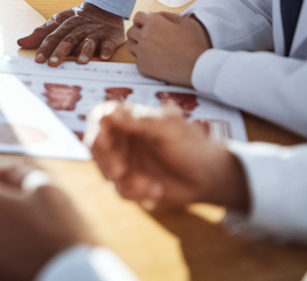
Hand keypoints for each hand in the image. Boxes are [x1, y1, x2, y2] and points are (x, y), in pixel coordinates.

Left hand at [0, 166, 93, 280]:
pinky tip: (29, 238)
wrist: (69, 275)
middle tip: (27, 194)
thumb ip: (23, 174)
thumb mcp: (45, 188)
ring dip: (3, 216)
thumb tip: (16, 174)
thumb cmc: (58, 231)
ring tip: (32, 218)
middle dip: (0, 194)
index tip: (15, 175)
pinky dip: (5, 237)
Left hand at [16, 3, 126, 64]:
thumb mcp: (58, 22)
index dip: (45, 47)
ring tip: (81, 61)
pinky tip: (104, 56)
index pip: (53, 37)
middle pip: (69, 40)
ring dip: (85, 51)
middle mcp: (80, 29)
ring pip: (89, 42)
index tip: (38, 60)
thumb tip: (20, 42)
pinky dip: (107, 49)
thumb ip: (41, 34)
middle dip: (61, 51)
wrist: (104, 7)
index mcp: (66, 25)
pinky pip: (109, 43)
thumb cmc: (77, 20)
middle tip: (53, 63)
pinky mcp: (111, 37)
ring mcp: (96, 33)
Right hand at [86, 102, 248, 210]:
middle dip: (108, 162)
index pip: (100, 117)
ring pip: (106, 171)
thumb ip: (139, 120)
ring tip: (153, 187)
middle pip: (96, 146)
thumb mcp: (169, 129)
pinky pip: (118, 189)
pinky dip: (136, 192)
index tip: (103, 144)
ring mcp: (125, 159)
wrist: (210, 177)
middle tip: (121, 173)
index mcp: (131, 117)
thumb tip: (110, 112)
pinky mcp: (130, 181)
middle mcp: (123, 137)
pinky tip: (156, 191)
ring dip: (126, 182)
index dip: (96, 130)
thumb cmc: (193, 146)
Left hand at [126, 11, 210, 85]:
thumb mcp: (185, 22)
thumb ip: (167, 15)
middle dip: (138, 32)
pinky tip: (155, 60)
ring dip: (137, 44)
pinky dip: (144, 59)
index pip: (137, 16)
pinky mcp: (142, 66)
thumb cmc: (194, 43)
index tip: (148, 24)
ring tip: (148, 47)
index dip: (143, 20)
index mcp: (153, 23)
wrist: (198, 67)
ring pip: (130, 45)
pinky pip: (137, 60)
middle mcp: (144, 36)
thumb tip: (156, 15)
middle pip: (131, 31)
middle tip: (149, 36)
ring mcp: (142, 52)